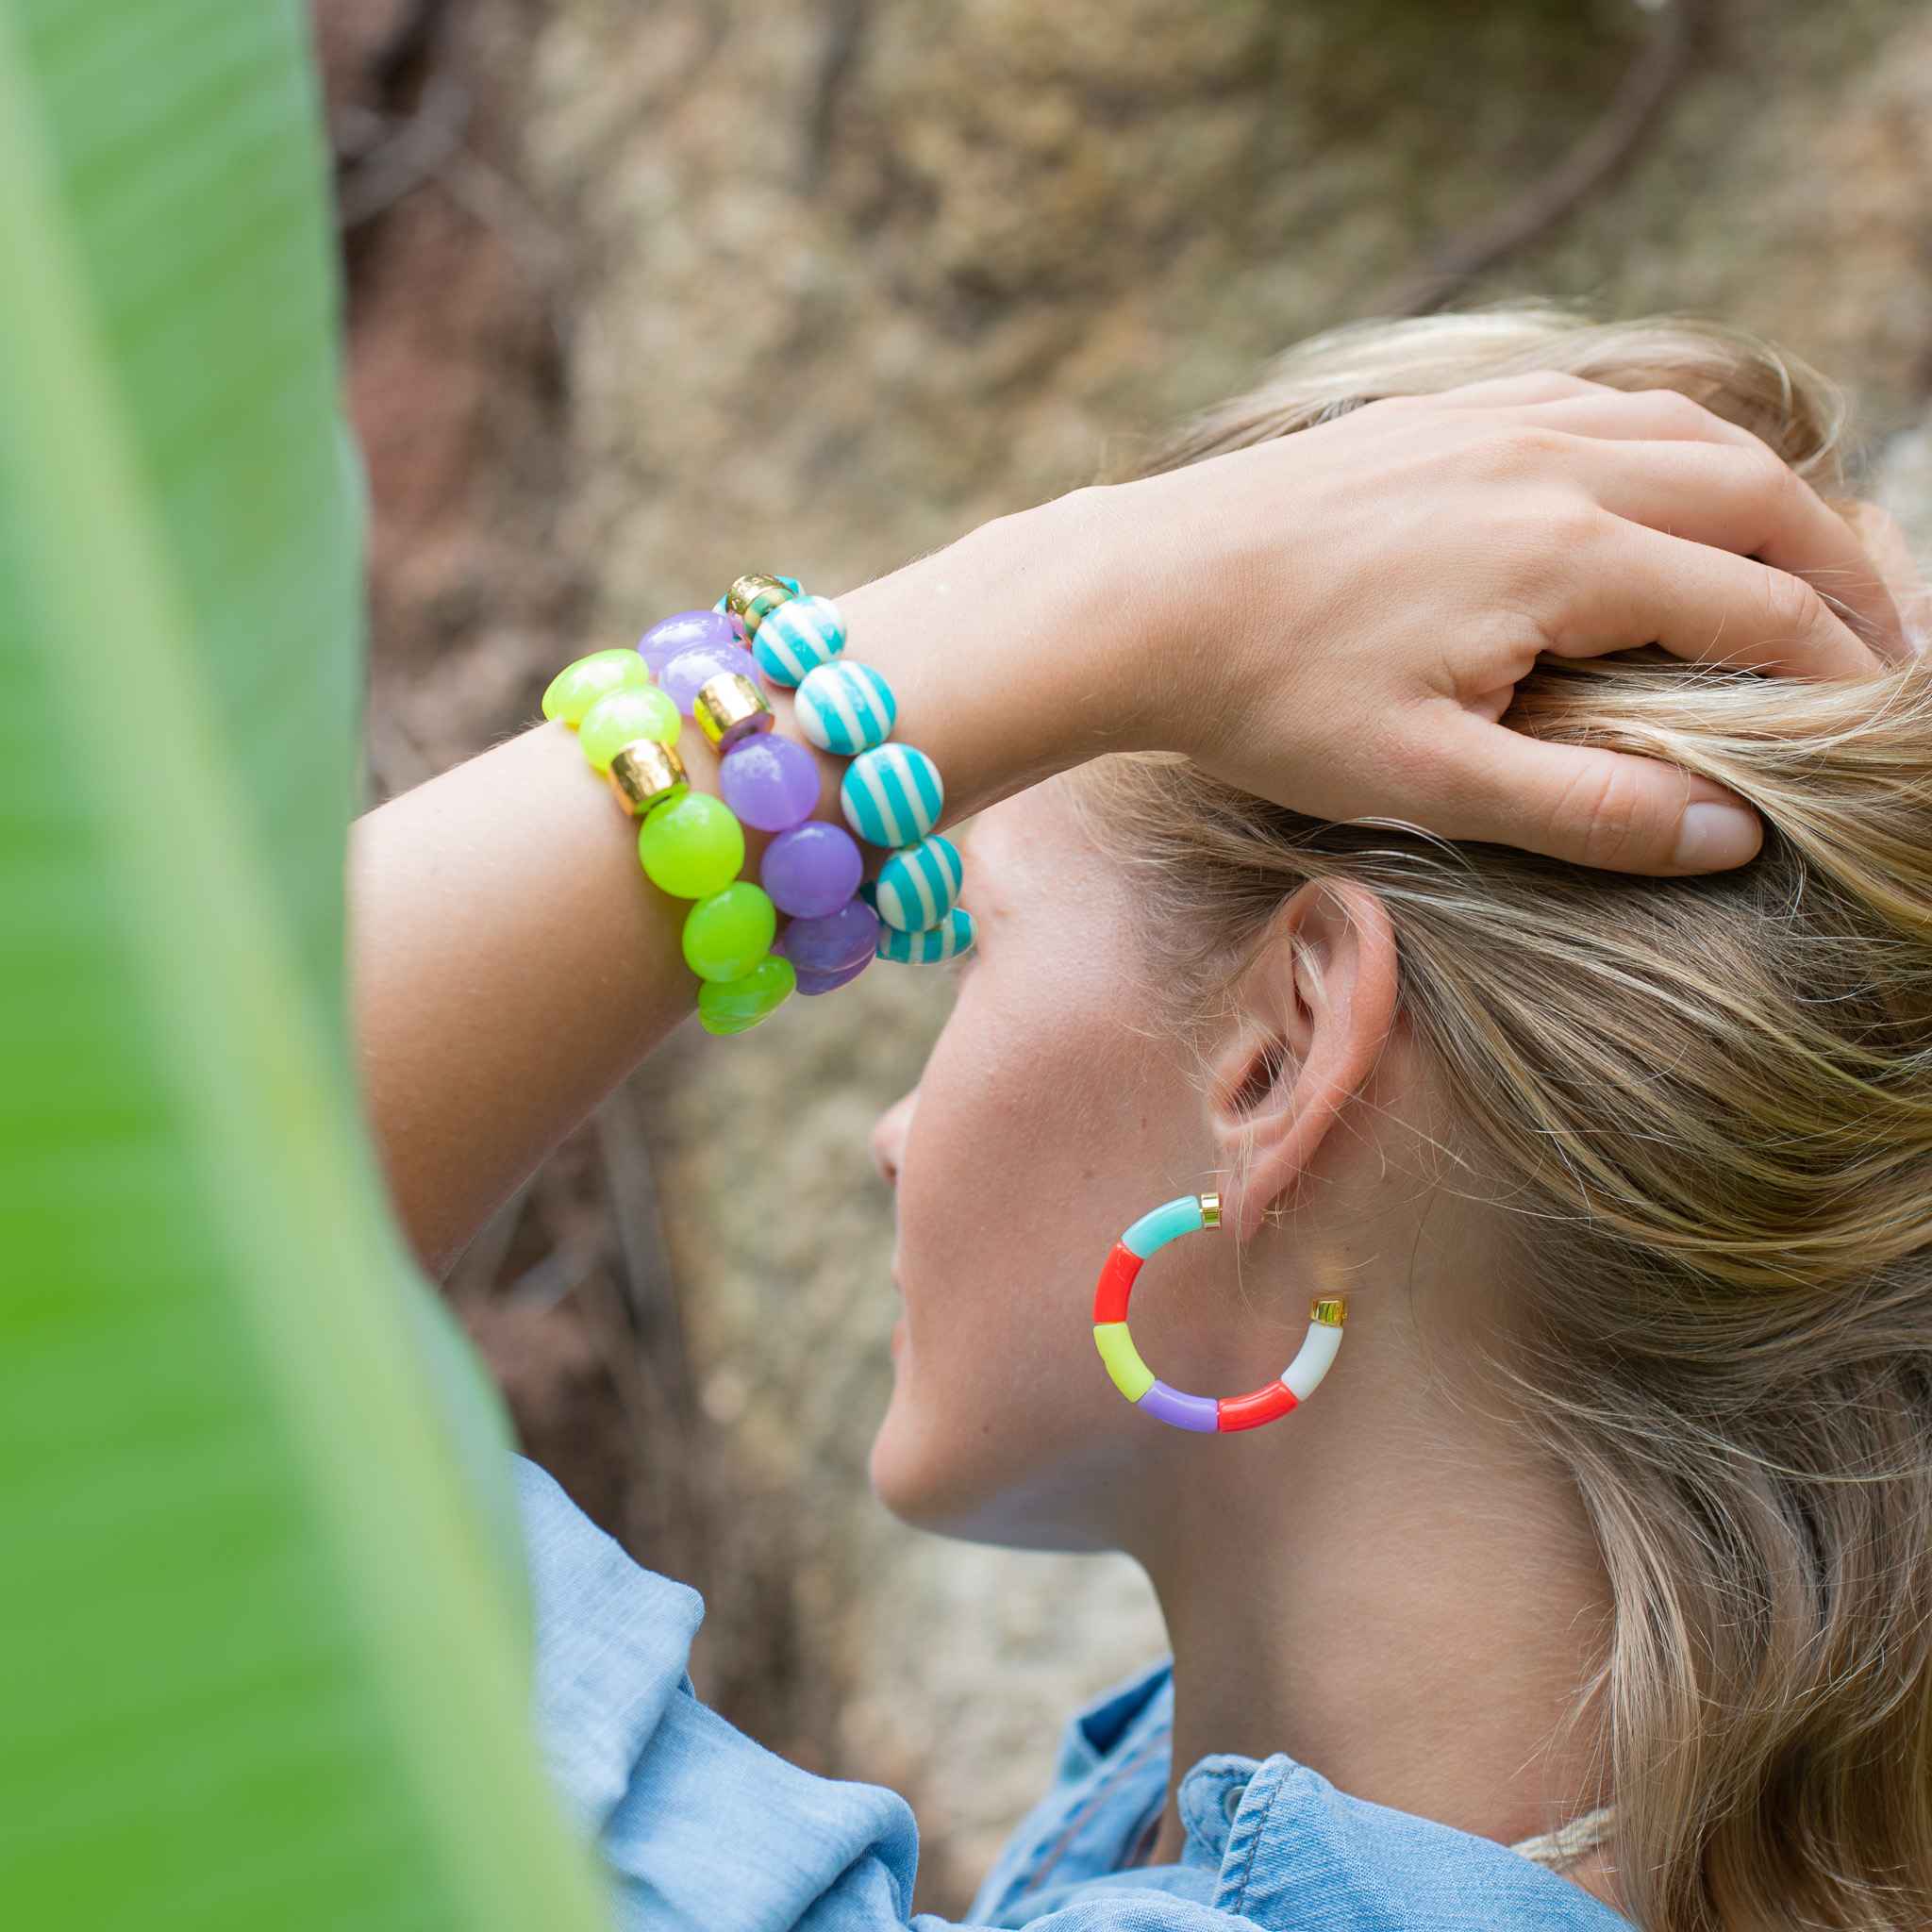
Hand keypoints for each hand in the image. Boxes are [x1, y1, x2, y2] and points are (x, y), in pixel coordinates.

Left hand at [1117, 371, 1907, 872]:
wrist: (1142, 594)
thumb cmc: (1271, 697)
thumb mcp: (1428, 783)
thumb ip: (1588, 811)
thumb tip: (1732, 830)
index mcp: (1567, 552)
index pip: (1753, 609)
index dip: (1832, 668)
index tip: (1874, 721)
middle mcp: (1552, 461)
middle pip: (1752, 496)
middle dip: (1834, 569)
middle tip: (1878, 641)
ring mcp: (1494, 421)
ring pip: (1685, 430)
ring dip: (1766, 491)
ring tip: (1803, 557)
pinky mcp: (1441, 414)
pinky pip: (1599, 398)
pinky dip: (1671, 436)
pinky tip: (1664, 477)